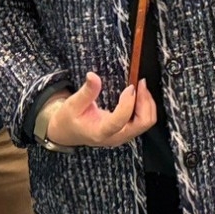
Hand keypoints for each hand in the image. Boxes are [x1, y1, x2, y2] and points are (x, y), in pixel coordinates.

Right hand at [42, 73, 158, 149]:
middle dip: (145, 102)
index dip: (128, 103)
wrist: (68, 132)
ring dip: (147, 103)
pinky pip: (143, 121)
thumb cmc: (69, 119)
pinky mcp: (126, 131)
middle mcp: (115, 137)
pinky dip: (145, 107)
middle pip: (141, 124)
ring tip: (140, 86)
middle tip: (140, 83)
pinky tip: (139, 94)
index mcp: (100, 132)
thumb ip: (86, 91)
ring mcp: (122, 136)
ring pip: (145, 123)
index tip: (130, 87)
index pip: (120, 121)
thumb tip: (93, 76)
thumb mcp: (73, 104)